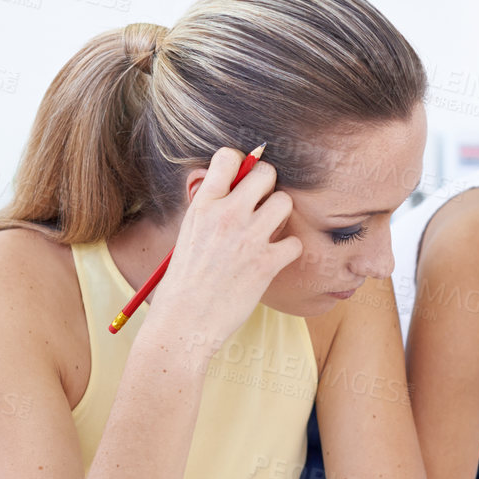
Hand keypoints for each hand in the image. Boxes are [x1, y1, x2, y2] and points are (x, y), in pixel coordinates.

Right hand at [150, 147, 303, 351]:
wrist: (185, 322)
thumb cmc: (185, 282)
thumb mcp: (189, 233)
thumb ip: (212, 209)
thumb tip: (236, 191)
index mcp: (203, 205)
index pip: (229, 157)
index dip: (241, 164)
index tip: (242, 180)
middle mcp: (227, 214)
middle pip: (266, 173)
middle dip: (268, 186)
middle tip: (262, 205)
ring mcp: (249, 237)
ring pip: (285, 202)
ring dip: (281, 216)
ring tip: (268, 232)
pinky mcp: (267, 263)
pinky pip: (294, 242)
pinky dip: (287, 251)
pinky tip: (273, 259)